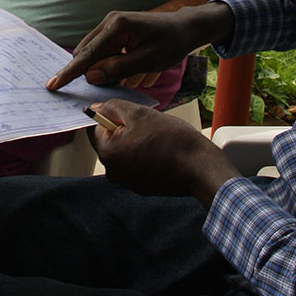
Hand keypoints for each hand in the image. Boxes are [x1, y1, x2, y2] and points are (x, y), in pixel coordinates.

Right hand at [46, 2, 233, 91]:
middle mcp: (110, 22)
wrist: (185, 28)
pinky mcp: (115, 31)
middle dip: (93, 72)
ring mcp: (111, 25)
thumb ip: (119, 68)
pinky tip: (136, 67)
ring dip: (107, 69)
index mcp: (117, 27)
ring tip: (137, 71)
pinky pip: (105, 52)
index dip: (69, 72)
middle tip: (119, 82)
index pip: (87, 54)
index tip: (53, 85)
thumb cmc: (171, 43)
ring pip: (95, 54)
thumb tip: (91, 76)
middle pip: (87, 54)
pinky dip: (113, 64)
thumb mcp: (150, 60)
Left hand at [87, 99, 240, 205]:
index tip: (127, 112)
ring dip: (135, 141)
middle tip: (145, 123)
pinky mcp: (143, 186)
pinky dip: (145, 154)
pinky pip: (136, 164)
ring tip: (157, 136)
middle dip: (124, 129)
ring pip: (125, 152)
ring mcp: (128, 182)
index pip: (95, 128)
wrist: (201, 167)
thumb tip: (96, 108)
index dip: (110, 115)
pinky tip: (162, 149)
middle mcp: (114, 173)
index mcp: (108, 154)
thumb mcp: (140, 114)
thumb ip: (113, 108)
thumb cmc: (172, 140)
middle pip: (109, 141)